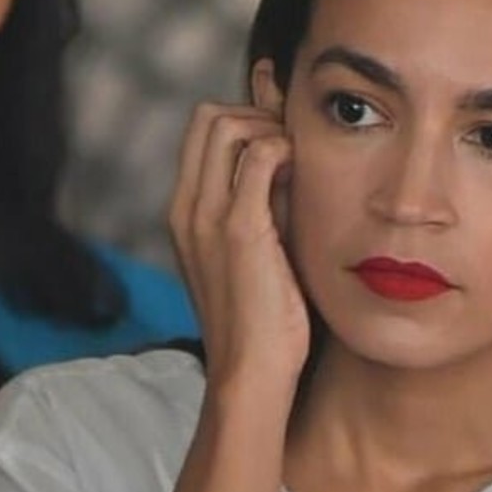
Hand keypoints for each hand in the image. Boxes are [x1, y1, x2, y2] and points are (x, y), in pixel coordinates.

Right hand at [169, 102, 311, 404]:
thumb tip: (291, 164)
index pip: (203, 131)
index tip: (284, 146)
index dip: (247, 123)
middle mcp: (188, 207)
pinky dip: (285, 149)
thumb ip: (267, 208)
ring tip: (298, 165)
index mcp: (186, 213)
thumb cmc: (262, 325)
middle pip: (209, 115)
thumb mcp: (258, 255)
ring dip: (270, 128)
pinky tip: (305, 178)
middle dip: (257, 115)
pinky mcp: (239, 228)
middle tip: (294, 149)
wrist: (250, 375)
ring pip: (226, 122)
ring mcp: (208, 215)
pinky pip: (259, 154)